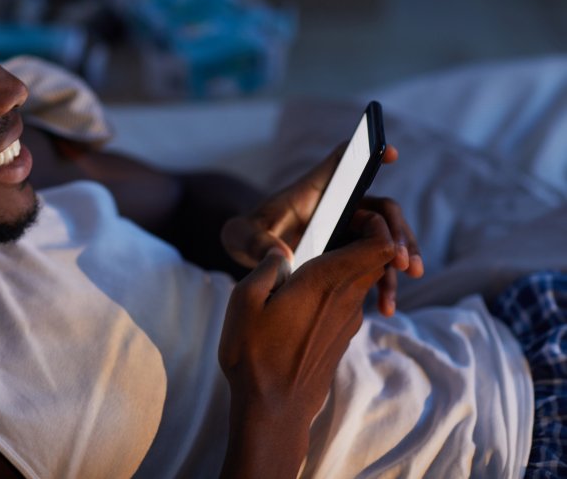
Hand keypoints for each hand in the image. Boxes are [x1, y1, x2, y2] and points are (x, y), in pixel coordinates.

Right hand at [218, 210, 396, 477]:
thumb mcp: (245, 301)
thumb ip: (265, 267)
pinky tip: (307, 297)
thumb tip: (278, 252)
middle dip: (366, 236)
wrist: (274, 410)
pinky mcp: (342, 338)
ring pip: (365, 279)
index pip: (380, 243)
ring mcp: (348, 321)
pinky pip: (351, 300)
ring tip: (313, 262)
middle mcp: (346, 299)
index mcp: (326, 281)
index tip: (353, 213)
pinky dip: (340, 288)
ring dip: (352, 263)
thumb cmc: (255, 355)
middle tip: (335, 228)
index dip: (376, 223)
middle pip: (378, 257)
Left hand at [221, 144, 423, 315]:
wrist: (253, 254)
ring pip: (385, 237)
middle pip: (380, 208)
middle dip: (397, 231)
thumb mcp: (240, 236)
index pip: (341, 163)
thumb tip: (282, 257)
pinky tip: (386, 307)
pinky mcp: (351, 252)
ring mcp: (349, 228)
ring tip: (403, 283)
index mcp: (314, 190)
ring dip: (400, 258)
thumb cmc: (247, 234)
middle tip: (404, 261)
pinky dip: (385, 280)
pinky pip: (376, 262)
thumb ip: (254, 242)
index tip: (389, 152)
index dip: (364, 152)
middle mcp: (339, 204)